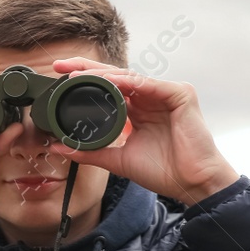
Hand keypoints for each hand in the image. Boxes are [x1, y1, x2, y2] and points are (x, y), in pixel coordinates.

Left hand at [43, 56, 238, 205]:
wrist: (192, 184)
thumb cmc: (163, 171)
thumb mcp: (118, 160)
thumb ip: (91, 151)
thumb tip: (60, 148)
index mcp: (138, 109)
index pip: (108, 87)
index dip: (85, 79)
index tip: (58, 76)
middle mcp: (150, 97)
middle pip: (115, 76)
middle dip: (87, 69)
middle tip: (60, 66)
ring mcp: (166, 93)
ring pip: (129, 77)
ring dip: (102, 75)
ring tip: (77, 75)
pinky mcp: (180, 94)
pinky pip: (149, 84)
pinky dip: (129, 82)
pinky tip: (109, 82)